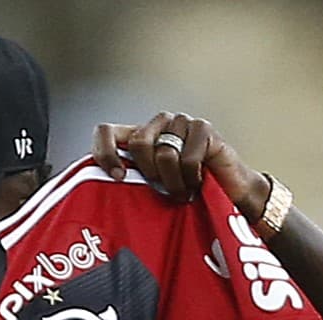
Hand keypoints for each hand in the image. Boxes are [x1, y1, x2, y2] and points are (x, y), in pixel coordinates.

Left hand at [92, 112, 269, 221]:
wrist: (229, 195)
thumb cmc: (188, 194)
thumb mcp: (150, 190)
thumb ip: (128, 181)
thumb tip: (93, 192)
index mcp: (139, 136)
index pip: (106, 131)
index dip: (106, 152)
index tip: (117, 177)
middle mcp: (158, 124)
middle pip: (138, 143)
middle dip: (151, 175)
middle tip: (166, 190)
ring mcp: (181, 122)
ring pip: (164, 152)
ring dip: (174, 181)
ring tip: (184, 190)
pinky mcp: (203, 128)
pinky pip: (188, 157)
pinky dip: (192, 177)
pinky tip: (199, 181)